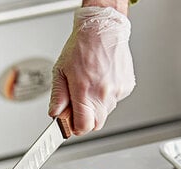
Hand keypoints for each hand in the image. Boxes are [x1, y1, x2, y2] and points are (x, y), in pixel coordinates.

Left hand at [49, 7, 134, 134]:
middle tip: (80, 104)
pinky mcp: (126, 87)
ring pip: (106, 113)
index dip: (76, 128)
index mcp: (84, 91)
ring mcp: (116, 91)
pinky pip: (115, 101)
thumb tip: (55, 113)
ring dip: (97, 106)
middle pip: (96, 124)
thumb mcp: (60, 71)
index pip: (83, 126)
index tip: (72, 123)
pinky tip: (102, 81)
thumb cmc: (82, 46)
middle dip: (87, 119)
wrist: (103, 28)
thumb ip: (58, 96)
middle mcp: (102, 93)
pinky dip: (108, 96)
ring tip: (91, 85)